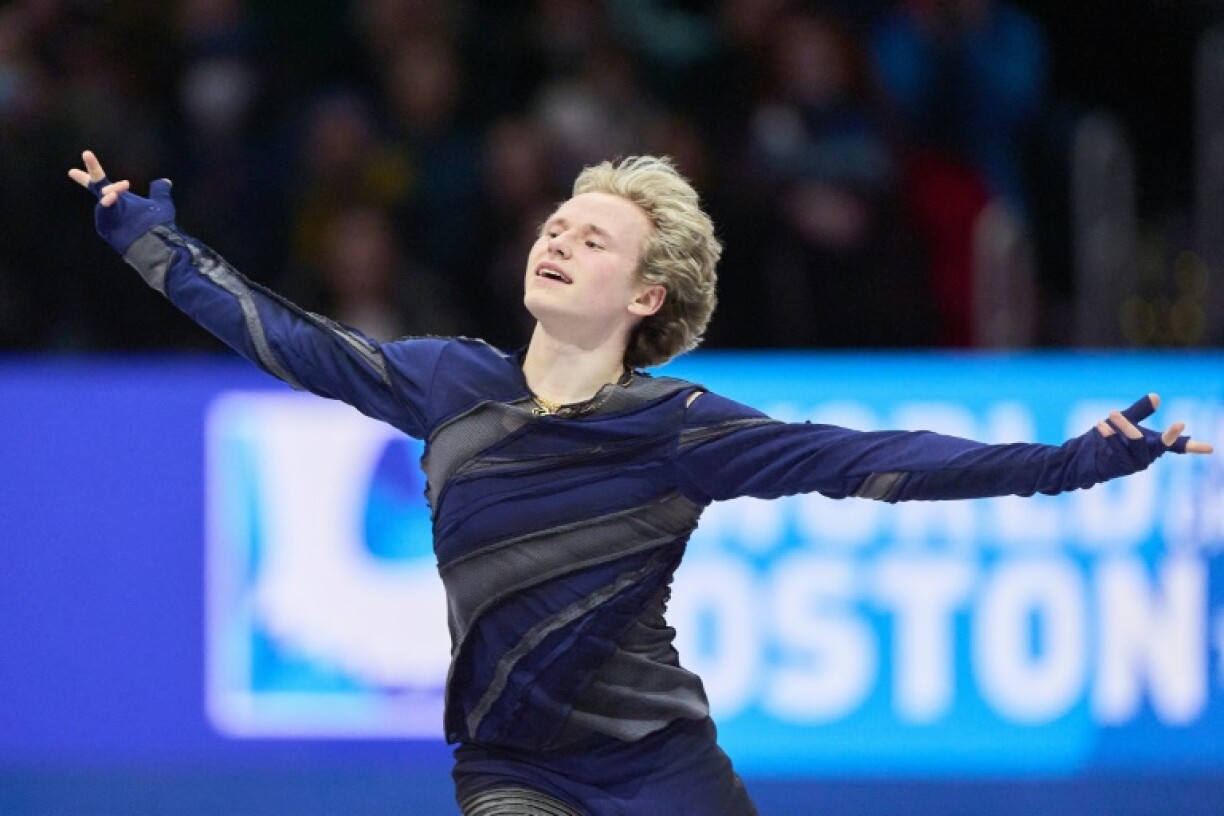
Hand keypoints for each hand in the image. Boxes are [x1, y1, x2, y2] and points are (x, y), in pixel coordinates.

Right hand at [68, 150, 176, 254]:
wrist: (161, 244)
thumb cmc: (159, 225)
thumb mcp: (161, 204)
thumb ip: (160, 191)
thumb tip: (165, 182)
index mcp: (120, 198)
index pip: (104, 182)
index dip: (92, 169)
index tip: (85, 153)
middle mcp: (112, 206)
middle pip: (97, 187)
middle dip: (91, 173)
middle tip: (86, 157)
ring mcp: (108, 217)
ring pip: (103, 198)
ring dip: (111, 190)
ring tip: (123, 186)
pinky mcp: (106, 228)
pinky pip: (103, 213)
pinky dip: (106, 204)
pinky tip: (112, 197)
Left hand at [1095, 393, 1212, 454]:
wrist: (1085, 457)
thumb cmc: (1109, 439)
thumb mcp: (1126, 422)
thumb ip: (1140, 411)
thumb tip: (1156, 396)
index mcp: (1155, 445)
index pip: (1178, 446)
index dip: (1194, 447)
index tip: (1211, 448)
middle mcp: (1148, 456)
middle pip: (1160, 445)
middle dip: (1164, 434)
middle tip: (1169, 421)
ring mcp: (1135, 464)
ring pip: (1136, 445)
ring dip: (1124, 428)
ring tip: (1112, 413)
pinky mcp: (1119, 468)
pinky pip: (1117, 452)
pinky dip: (1110, 437)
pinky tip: (1100, 426)